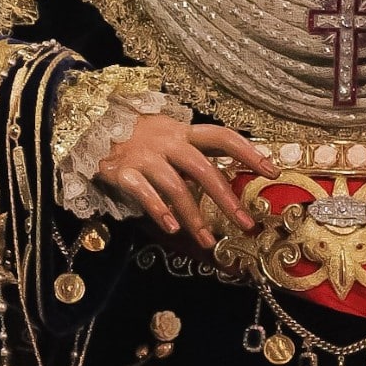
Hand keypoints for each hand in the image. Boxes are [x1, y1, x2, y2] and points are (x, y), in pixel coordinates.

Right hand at [95, 114, 279, 248]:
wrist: (93, 124)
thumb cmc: (142, 137)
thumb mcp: (171, 138)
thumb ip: (196, 154)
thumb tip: (230, 175)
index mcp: (184, 133)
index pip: (222, 137)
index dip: (248, 152)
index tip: (272, 170)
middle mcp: (167, 142)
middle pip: (203, 169)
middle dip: (226, 198)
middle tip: (246, 223)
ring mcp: (145, 156)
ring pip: (176, 187)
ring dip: (195, 217)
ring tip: (208, 241)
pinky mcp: (123, 171)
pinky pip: (144, 193)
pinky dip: (159, 210)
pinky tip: (172, 227)